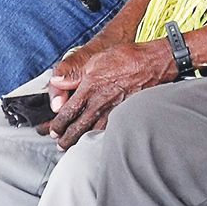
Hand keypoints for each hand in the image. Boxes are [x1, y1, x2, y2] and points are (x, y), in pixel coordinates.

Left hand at [42, 38, 178, 147]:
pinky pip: (108, 131)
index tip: (53, 130)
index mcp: (89, 89)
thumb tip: (55, 82)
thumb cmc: (126, 58)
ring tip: (73, 147)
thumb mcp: (95, 60)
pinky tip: (96, 141)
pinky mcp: (124, 114)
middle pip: (77, 128)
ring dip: (80, 141)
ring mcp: (113, 111)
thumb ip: (73, 75)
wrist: (153, 64)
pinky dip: (98, 138)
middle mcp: (99, 103)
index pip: (67, 113)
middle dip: (66, 139)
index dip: (57, 125)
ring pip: (92, 132)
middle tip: (60, 145)